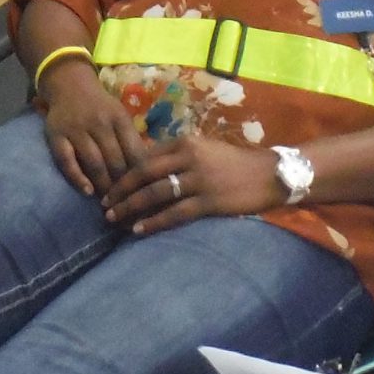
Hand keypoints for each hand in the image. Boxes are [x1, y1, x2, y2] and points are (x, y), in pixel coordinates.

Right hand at [37, 61, 150, 198]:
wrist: (69, 84)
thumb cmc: (100, 106)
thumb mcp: (120, 117)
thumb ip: (131, 140)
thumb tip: (148, 173)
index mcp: (120, 119)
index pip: (135, 152)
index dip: (142, 177)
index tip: (146, 195)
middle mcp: (99, 123)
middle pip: (115, 160)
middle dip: (123, 187)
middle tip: (129, 207)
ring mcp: (76, 129)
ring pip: (94, 163)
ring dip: (104, 186)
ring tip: (110, 206)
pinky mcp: (57, 136)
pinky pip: (67, 161)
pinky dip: (77, 177)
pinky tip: (87, 191)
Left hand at [102, 134, 287, 235]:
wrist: (270, 175)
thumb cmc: (235, 163)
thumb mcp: (204, 149)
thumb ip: (178, 156)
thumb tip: (147, 168)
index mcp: (184, 142)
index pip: (145, 157)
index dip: (124, 173)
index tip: (110, 185)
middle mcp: (188, 158)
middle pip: (143, 174)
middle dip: (119, 190)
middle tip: (103, 204)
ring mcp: (198, 180)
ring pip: (154, 194)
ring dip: (129, 207)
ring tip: (113, 218)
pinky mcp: (208, 201)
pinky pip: (173, 214)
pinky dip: (153, 222)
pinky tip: (138, 230)